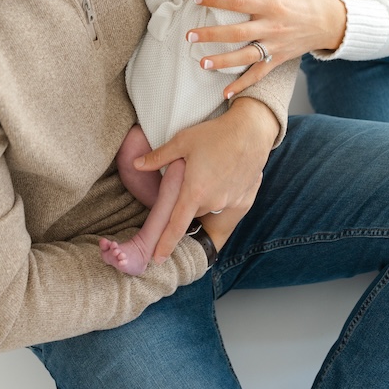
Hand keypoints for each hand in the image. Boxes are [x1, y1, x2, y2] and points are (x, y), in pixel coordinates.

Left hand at [132, 98, 276, 262]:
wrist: (252, 130)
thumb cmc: (215, 134)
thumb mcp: (182, 141)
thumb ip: (158, 157)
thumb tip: (136, 164)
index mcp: (195, 192)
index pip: (176, 226)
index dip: (165, 243)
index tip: (157, 258)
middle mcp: (214, 202)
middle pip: (193, 212)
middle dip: (188, 201)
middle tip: (191, 180)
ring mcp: (232, 202)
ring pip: (211, 208)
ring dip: (205, 199)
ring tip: (208, 174)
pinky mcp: (245, 198)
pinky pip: (228, 205)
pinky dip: (222, 195)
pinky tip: (225, 177)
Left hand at [189, 0, 346, 97]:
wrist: (327, 22)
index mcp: (271, 4)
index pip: (238, 2)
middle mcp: (271, 27)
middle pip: (237, 33)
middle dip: (211, 35)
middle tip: (189, 36)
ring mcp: (274, 46)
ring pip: (245, 56)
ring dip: (222, 61)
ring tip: (202, 63)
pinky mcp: (278, 59)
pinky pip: (258, 74)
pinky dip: (243, 85)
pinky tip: (225, 93)